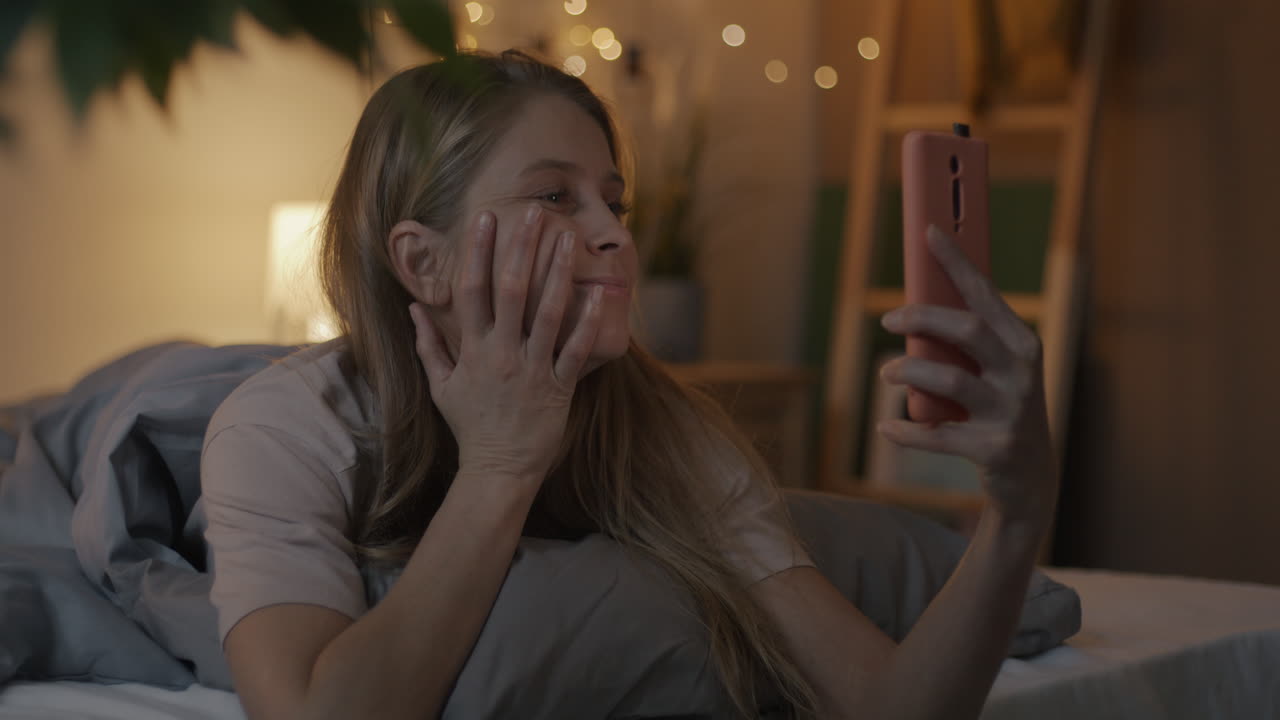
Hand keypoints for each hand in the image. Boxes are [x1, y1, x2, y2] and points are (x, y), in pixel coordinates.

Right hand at [408, 205, 604, 484]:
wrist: (498, 469)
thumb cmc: (470, 425)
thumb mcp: (440, 386)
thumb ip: (428, 344)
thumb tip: (412, 308)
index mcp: (472, 349)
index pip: (472, 290)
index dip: (478, 251)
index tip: (486, 218)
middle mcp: (502, 354)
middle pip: (512, 291)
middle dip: (522, 249)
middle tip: (533, 212)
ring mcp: (532, 370)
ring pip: (547, 313)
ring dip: (558, 273)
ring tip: (567, 238)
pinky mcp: (559, 388)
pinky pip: (575, 351)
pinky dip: (587, 323)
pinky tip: (598, 293)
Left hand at [878, 225, 1057, 527]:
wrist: (1032, 481)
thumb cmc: (999, 411)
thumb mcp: (993, 372)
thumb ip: (964, 344)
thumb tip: (912, 309)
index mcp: (1022, 344)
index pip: (986, 293)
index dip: (957, 262)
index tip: (928, 232)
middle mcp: (1022, 373)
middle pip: (966, 330)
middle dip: (921, 318)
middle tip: (886, 318)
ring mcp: (1012, 413)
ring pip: (949, 379)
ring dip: (908, 371)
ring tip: (887, 373)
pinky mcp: (995, 450)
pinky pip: (938, 435)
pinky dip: (906, 432)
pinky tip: (885, 428)